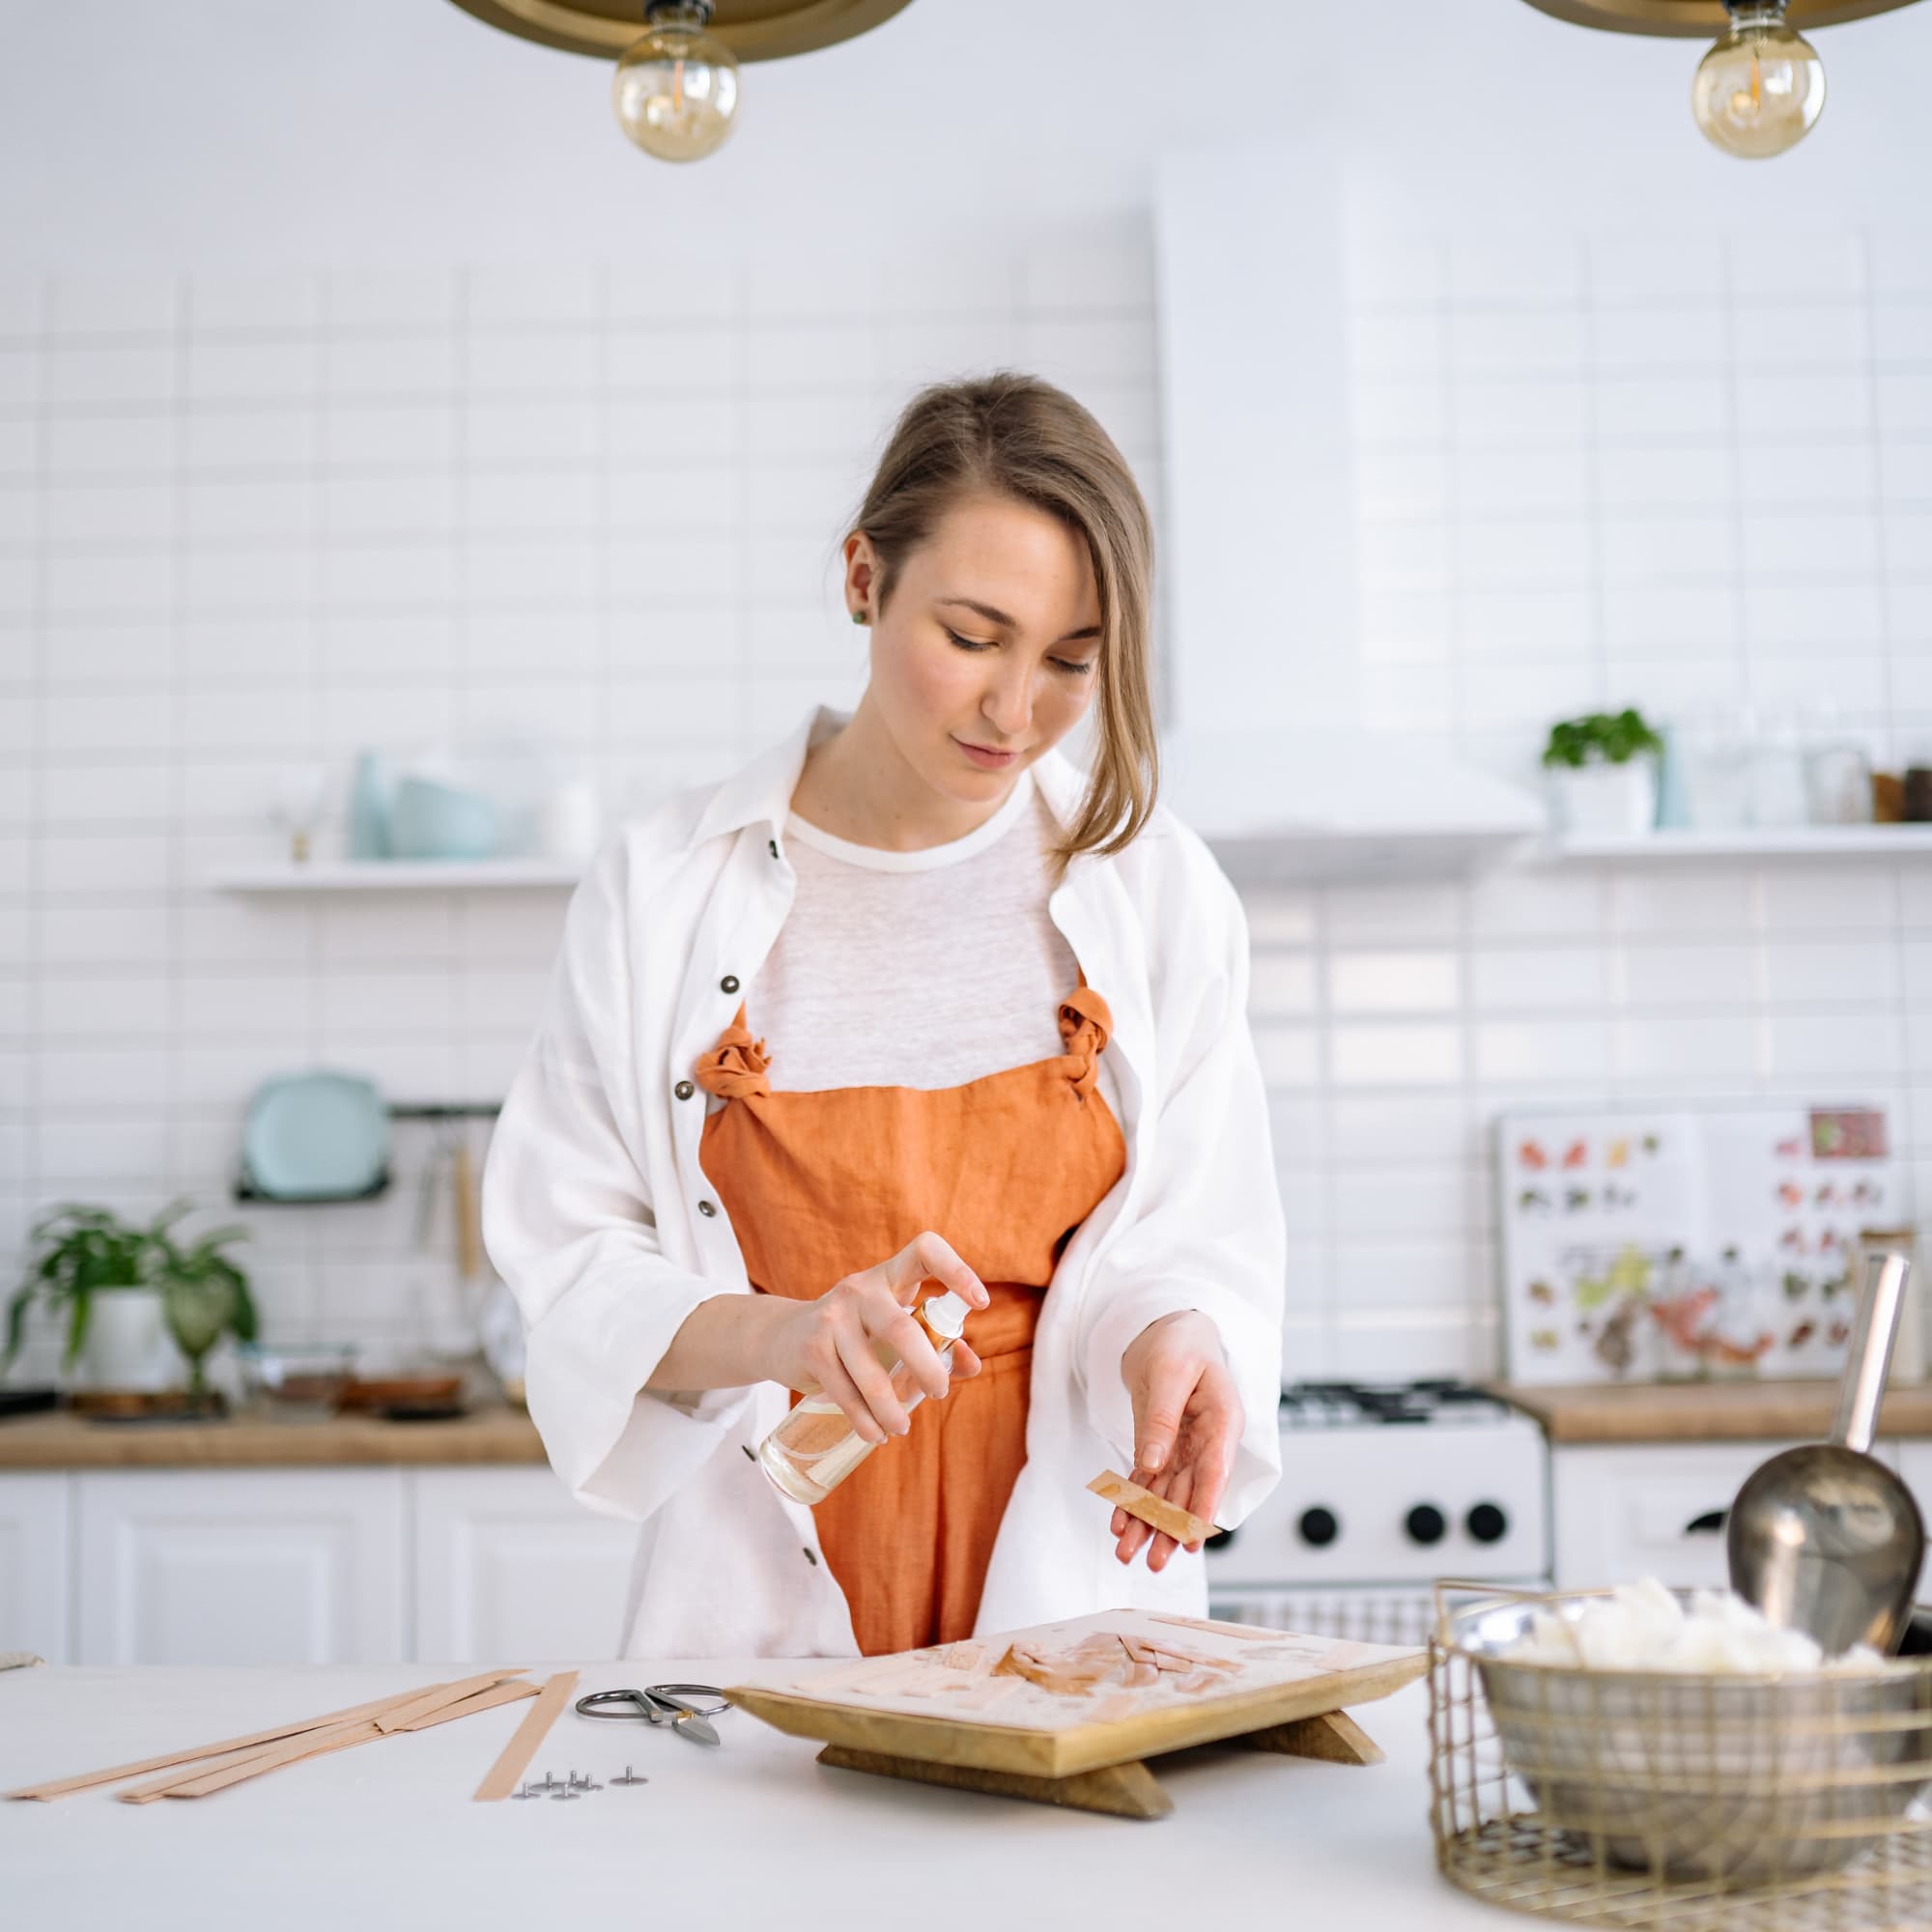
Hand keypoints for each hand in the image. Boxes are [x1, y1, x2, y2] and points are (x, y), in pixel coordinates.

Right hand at [761, 1230, 987, 1444]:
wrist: (782, 1336)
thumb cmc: (855, 1332)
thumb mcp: (892, 1326)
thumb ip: (935, 1342)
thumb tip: (972, 1364)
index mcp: (888, 1277)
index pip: (924, 1251)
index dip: (956, 1270)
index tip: (980, 1302)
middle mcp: (859, 1290)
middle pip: (902, 1328)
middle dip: (927, 1368)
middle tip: (940, 1393)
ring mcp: (832, 1318)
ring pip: (872, 1372)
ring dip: (892, 1408)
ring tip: (902, 1428)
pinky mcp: (812, 1349)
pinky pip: (845, 1392)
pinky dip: (865, 1420)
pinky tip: (875, 1434)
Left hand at [1111, 1309, 1241, 1571]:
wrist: (1169, 1328)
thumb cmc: (1179, 1342)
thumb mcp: (1169, 1372)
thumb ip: (1162, 1418)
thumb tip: (1152, 1464)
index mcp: (1222, 1420)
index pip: (1215, 1471)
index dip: (1203, 1508)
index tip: (1190, 1541)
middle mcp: (1208, 1439)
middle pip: (1189, 1492)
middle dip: (1169, 1529)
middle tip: (1152, 1563)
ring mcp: (1185, 1446)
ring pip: (1166, 1493)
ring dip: (1147, 1524)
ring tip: (1126, 1554)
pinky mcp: (1162, 1445)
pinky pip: (1148, 1479)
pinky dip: (1133, 1501)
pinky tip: (1119, 1525)